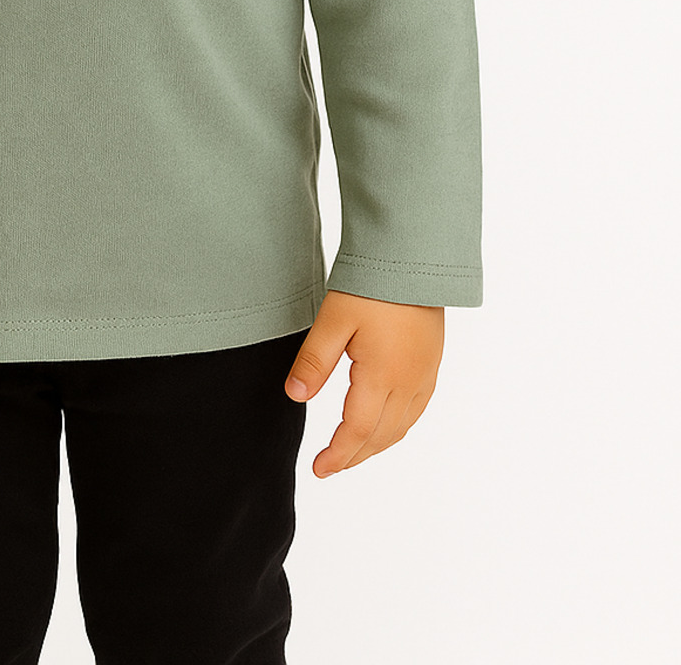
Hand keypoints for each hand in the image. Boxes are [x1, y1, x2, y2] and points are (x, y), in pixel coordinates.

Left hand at [284, 290, 443, 475]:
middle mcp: (409, 382)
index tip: (318, 469)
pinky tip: (385, 424)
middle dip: (355, 456)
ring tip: (352, 451)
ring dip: (376, 445)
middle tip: (330, 466)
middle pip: (381, 436)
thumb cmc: (373, 284)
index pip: (357, 431)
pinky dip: (397, 427)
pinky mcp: (432, 362)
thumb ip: (314, 361)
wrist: (415, 256)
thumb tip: (294, 397)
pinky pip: (416, 410)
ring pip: (402, 426)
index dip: (337, 454)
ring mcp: (425, 374)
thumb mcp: (334, 319)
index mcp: (383, 377)